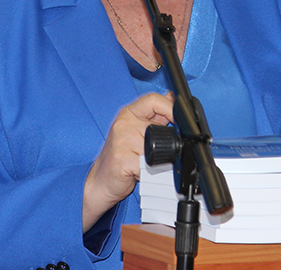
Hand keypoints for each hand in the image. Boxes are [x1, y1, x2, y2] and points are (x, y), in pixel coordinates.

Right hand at [83, 92, 173, 231]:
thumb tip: (172, 98)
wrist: (101, 182)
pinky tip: (139, 172)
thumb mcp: (138, 131)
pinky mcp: (123, 159)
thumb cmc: (121, 157)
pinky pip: (148, 164)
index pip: (153, 99)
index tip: (180, 118)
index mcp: (129, 114)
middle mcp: (123, 124)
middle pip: (158, 126)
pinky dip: (148, 171)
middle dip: (163, 142)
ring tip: (145, 163)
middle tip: (157, 152)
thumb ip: (156, 117)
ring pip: (155, 147)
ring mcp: (122, 141)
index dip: (170, 107)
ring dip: (156, 160)